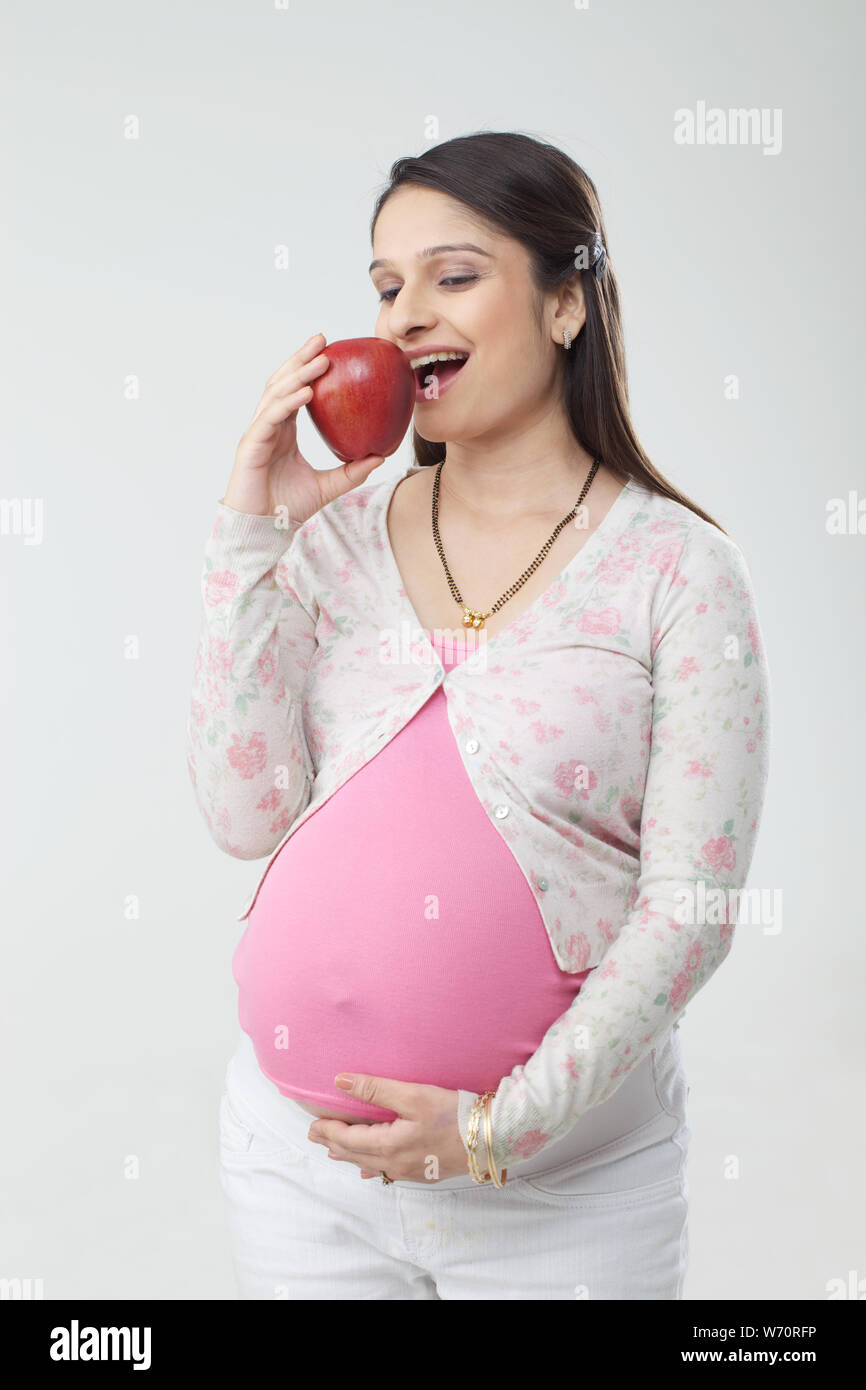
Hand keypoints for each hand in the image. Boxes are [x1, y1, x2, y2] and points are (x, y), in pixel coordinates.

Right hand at [221, 332, 384, 522]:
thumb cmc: (288, 508)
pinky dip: (288, 402)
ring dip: (297, 374)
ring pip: (276, 394)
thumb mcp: (328, 486)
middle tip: (322, 340)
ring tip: (319, 361)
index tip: (329, 351)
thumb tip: (381, 456)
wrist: (263, 529)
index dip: (307, 368)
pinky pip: (271, 417)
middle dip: (301, 359)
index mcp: (283, 430)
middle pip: (283, 382)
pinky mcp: (251, 444)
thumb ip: (352, 471)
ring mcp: (258, 432)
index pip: (294, 390)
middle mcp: (269, 426)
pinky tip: (306, 392)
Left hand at [306, 1075, 469, 1182]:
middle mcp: (395, 1163)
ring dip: (350, 1154)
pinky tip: (370, 1170)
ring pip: (370, 1164)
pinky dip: (372, 1166)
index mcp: (388, 1145)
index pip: (347, 1138)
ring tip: (335, 1149)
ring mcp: (410, 1171)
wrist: (493, 1138)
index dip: (328, 1130)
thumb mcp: (413, 1095)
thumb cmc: (455, 1114)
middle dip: (333, 1143)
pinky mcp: (424, 1171)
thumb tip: (341, 1081)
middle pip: (355, 1154)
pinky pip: (388, 1172)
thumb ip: (375, 1089)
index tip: (312, 1123)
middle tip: (315, 1135)